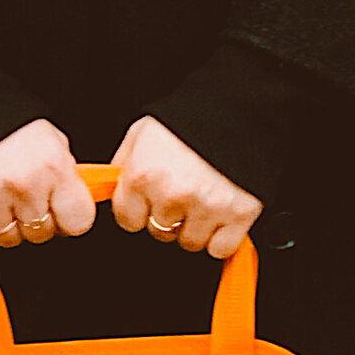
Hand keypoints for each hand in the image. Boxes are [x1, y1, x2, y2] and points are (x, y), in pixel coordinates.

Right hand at [0, 120, 95, 245]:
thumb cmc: (6, 123)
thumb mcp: (50, 141)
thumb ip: (65, 176)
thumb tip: (71, 206)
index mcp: (53, 166)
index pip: (79, 222)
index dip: (70, 218)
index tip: (62, 212)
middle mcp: (24, 186)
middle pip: (42, 233)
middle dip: (35, 219)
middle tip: (23, 195)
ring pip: (9, 237)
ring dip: (5, 221)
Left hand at [109, 117, 262, 258]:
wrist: (240, 107)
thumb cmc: (192, 116)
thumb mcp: (143, 132)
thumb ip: (126, 164)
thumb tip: (114, 187)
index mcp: (143, 175)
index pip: (128, 220)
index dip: (139, 209)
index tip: (149, 200)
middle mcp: (173, 195)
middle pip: (160, 232)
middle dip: (169, 215)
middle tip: (182, 192)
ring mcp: (207, 207)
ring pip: (191, 242)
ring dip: (196, 226)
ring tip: (203, 197)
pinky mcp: (239, 214)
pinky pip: (220, 248)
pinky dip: (222, 237)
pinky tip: (221, 214)